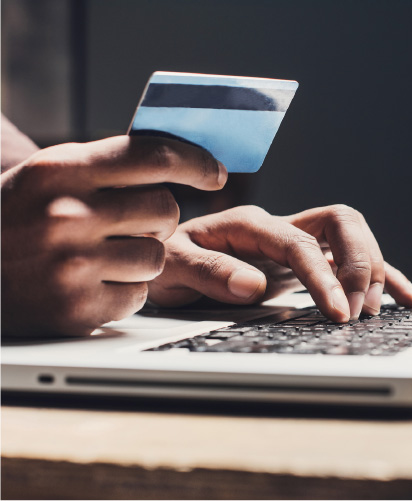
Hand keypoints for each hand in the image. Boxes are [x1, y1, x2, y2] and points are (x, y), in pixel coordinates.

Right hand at [1, 136, 226, 336]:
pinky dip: (125, 289)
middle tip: (134, 221)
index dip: (194, 161)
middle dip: (160, 216)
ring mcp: (71, 266)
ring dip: (143, 257)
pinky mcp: (76, 309)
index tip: (215, 171)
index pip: (151, 155)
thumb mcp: (52, 173)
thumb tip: (179, 159)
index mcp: (63, 170)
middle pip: (165, 209)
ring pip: (157, 258)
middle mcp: (67, 215)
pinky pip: (138, 295)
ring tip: (105, 255)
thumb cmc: (18, 214)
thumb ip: (110, 163)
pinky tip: (94, 282)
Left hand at [148, 205, 411, 321]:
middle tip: (357, 310)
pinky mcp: (298, 264)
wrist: (163, 263)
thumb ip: (209, 271)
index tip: (337, 311)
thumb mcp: (173, 266)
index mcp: (248, 224)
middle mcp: (275, 229)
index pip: (299, 243)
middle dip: (359, 263)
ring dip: (370, 268)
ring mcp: (290, 244)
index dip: (324, 275)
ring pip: (349, 237)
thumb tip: (254, 285)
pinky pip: (344, 260)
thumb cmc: (165, 261)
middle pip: (340, 222)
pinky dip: (376, 275)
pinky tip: (401, 295)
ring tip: (372, 309)